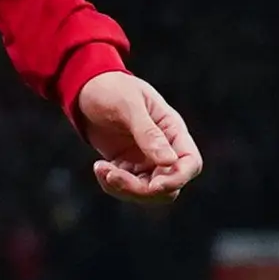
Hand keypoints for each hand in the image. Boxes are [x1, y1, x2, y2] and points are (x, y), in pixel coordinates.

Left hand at [74, 69, 202, 201]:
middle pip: (169, 186)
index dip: (178, 179)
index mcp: (173, 130)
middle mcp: (164, 149)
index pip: (190, 163)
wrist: (87, 87)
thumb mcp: (129, 106)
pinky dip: (112, 183)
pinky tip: (99, 167)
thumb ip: (148, 133)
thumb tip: (169, 161)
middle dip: (142, 190)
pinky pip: (126, 187)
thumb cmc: (113, 89)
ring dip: (123, 188)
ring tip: (100, 168)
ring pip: (147, 191)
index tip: (154, 186)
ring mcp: (146, 159)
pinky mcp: (127, 165)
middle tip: (112, 176)